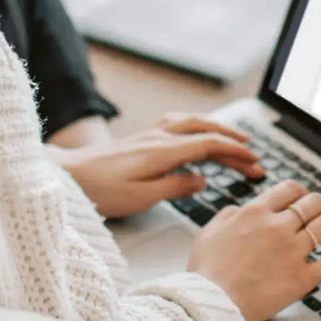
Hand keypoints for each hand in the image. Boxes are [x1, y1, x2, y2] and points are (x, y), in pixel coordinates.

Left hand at [52, 114, 263, 218]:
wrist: (66, 175)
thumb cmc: (99, 190)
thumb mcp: (141, 197)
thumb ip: (175, 187)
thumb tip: (201, 180)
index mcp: (163, 151)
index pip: (209, 145)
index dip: (235, 153)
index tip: (254, 162)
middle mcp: (158, 137)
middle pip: (205, 131)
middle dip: (232, 141)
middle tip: (253, 156)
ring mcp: (149, 134)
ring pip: (192, 123)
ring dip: (216, 130)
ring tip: (234, 140)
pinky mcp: (140, 138)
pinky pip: (177, 123)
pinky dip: (196, 126)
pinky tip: (197, 132)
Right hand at [187, 180, 320, 320]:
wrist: (211, 301)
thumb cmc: (205, 272)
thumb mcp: (208, 232)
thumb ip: (228, 216)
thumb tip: (240, 210)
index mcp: (255, 213)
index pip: (287, 191)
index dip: (298, 191)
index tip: (302, 195)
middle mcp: (279, 226)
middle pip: (311, 203)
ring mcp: (294, 251)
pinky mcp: (303, 277)